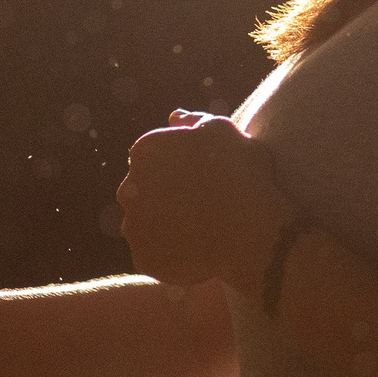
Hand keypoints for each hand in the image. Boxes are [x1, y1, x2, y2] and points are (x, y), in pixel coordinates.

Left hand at [116, 111, 291, 291]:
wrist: (249, 230)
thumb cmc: (240, 174)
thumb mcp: (223, 131)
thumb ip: (195, 121)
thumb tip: (174, 118)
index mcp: (145, 151)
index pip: (153, 156)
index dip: (179, 165)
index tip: (204, 176)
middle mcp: (128, 187)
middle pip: (144, 189)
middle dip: (166, 194)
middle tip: (203, 203)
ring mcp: (133, 226)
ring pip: (146, 223)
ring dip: (166, 223)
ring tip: (202, 228)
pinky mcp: (143, 258)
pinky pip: (155, 254)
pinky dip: (171, 252)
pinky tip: (198, 249)